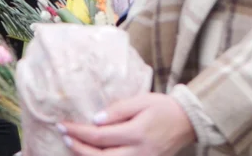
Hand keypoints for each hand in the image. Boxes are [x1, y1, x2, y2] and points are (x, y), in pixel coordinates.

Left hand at [61, 94, 195, 155]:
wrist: (187, 122)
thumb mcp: (141, 101)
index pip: (100, 136)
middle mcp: (138, 153)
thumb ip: (118, 110)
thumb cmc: (163, 108)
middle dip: (78, 147)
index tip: (63, 125)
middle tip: (64, 135)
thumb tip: (95, 120)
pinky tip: (91, 155)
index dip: (79, 131)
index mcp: (137, 133)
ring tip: (73, 146)